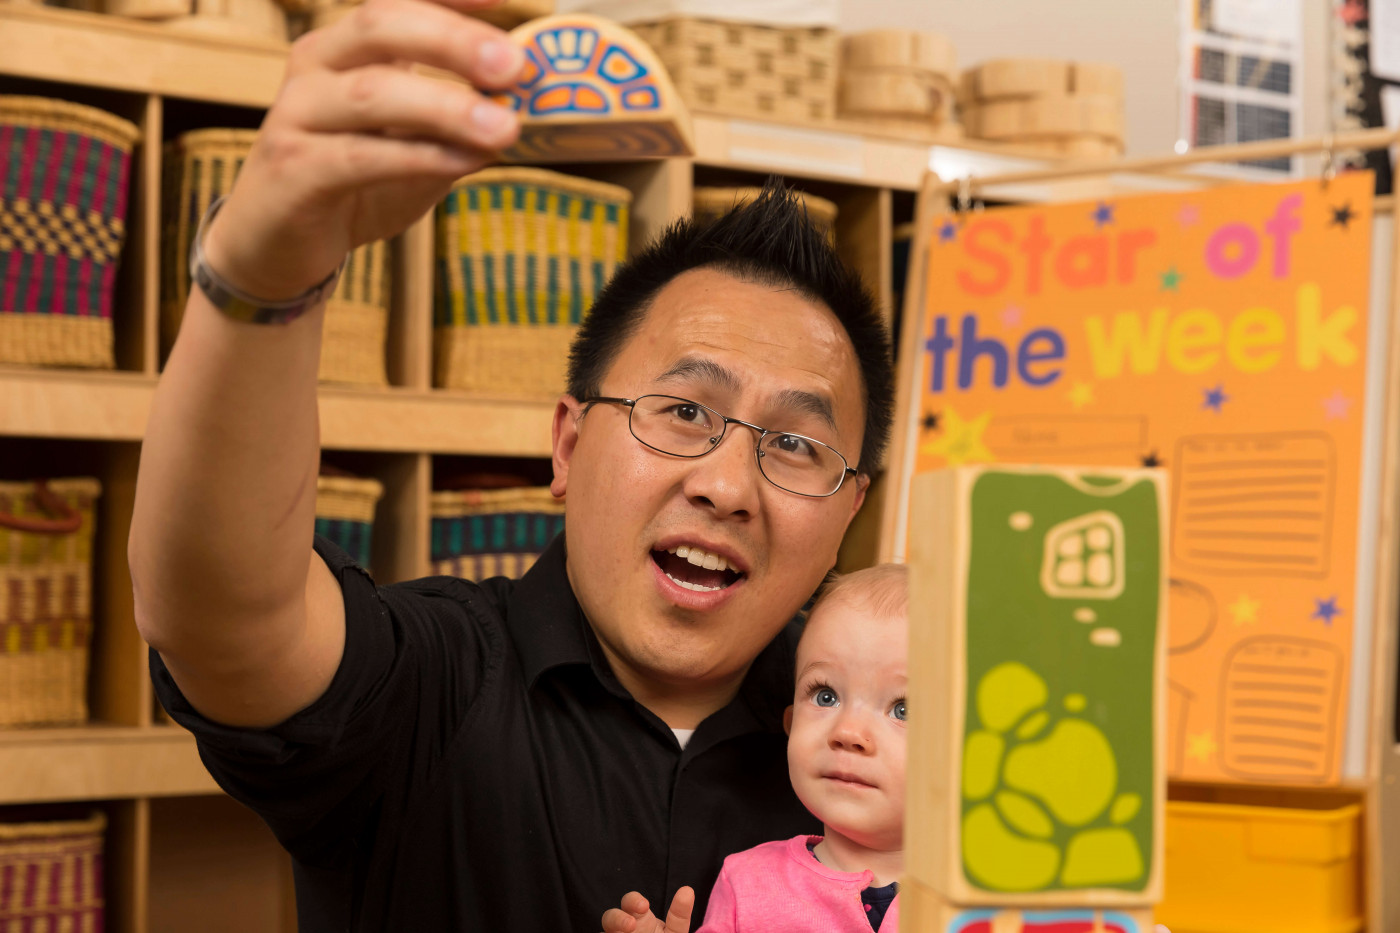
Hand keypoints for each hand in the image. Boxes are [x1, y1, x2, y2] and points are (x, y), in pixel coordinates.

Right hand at [203, 0, 524, 299]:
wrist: (277, 245)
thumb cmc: (354, 185)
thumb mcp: (419, 149)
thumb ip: (461, 128)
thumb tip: (519, 110)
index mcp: (349, 46)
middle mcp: (317, 64)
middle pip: (381, 26)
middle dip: (454, 40)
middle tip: (513, 65)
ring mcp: (298, 113)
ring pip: (373, 92)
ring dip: (447, 107)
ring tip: (505, 126)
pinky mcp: (293, 168)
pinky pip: (361, 156)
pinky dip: (419, 157)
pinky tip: (464, 162)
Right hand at [600, 887, 693, 932]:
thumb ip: (679, 916)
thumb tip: (687, 890)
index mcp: (639, 919)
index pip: (630, 903)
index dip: (633, 901)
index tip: (644, 906)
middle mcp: (623, 930)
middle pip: (610, 917)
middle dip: (617, 918)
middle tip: (631, 926)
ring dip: (613, 930)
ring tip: (627, 932)